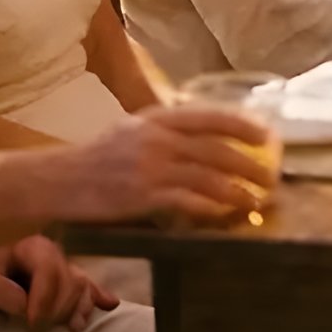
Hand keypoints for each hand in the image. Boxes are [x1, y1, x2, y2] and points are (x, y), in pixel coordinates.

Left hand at [0, 236, 119, 331]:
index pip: (49, 268)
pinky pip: (84, 284)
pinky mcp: (55, 281)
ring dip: (79, 305)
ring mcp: (54, 266)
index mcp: (26, 245)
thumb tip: (26, 307)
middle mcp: (45, 252)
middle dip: (59, 307)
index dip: (45, 299)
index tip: (31, 326)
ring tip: (73, 328)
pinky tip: (110, 304)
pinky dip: (97, 294)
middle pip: (69, 277)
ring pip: (80, 282)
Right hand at [42, 104, 276, 228]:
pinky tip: (226, 215)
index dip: (243, 126)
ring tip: (257, 199)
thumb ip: (166, 130)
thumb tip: (204, 136)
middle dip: (250, 163)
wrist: (59, 180)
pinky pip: (188, 202)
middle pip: (216, 149)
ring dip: (238, 190)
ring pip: (207, 177)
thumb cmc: (97, 157)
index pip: (210, 117)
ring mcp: (151, 168)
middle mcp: (157, 139)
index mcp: (157, 118)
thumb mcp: (132, 130)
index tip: (268, 135)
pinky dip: (211, 209)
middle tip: (272, 176)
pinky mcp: (143, 197)